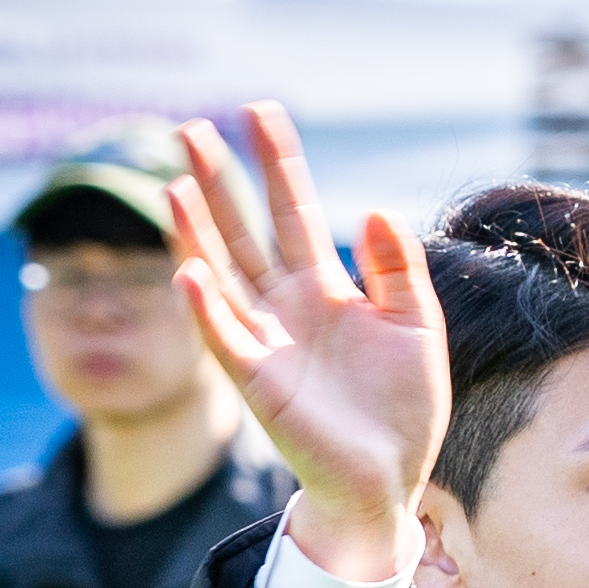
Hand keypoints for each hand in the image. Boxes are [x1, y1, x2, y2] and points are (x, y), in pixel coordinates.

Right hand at [168, 103, 448, 581]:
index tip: (260, 111)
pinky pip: (224, 339)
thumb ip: (397, 269)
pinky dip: (205, 308)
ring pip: (221, 275)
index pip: (294, 211)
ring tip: (173, 184)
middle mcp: (286, 307)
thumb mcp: (415, 324)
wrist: (391, 476)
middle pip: (244, 231)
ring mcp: (266, 341)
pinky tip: (188, 270)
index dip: (278, 163)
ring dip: (195, 233)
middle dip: (219, 182)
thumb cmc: (403, 404)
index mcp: (325, 288)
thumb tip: (374, 208)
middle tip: (189, 129)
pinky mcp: (258, 383)